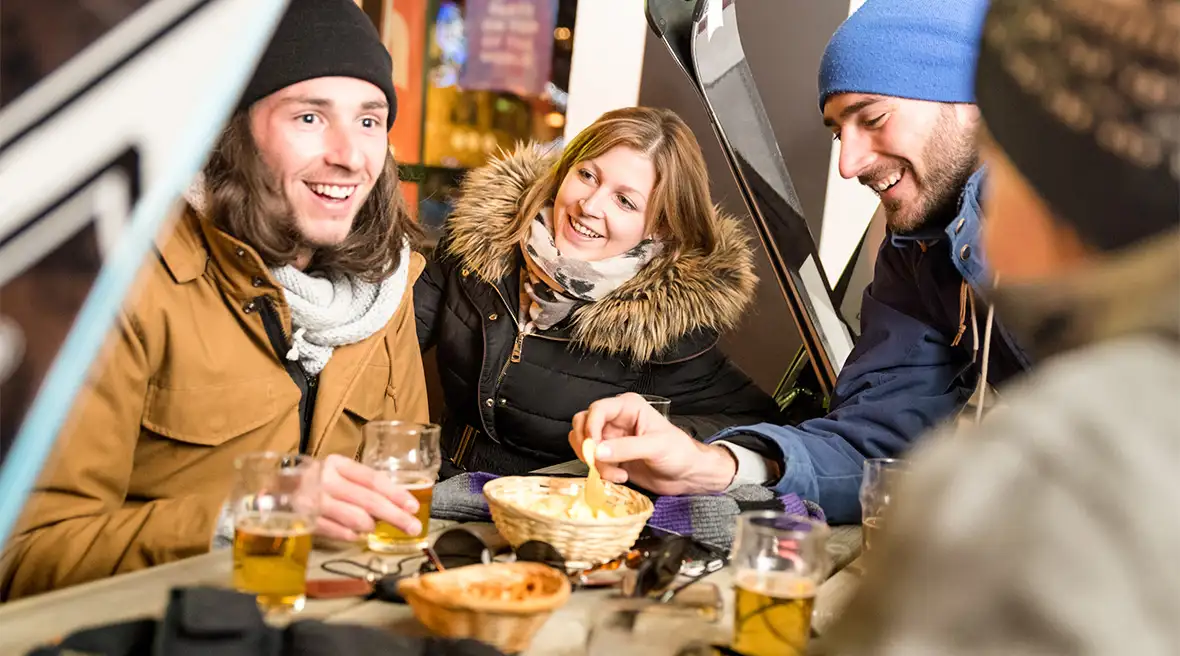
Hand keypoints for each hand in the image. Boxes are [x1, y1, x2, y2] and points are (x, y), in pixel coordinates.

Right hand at [315, 454, 422, 541]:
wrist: (273, 490)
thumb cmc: (314, 481)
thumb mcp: (336, 474)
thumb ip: (360, 485)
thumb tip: (392, 505)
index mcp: (338, 464)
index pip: (373, 479)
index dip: (396, 493)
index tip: (413, 506)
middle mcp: (326, 480)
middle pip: (369, 500)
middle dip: (395, 515)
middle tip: (413, 527)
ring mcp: (314, 501)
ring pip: (355, 517)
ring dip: (370, 526)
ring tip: (374, 527)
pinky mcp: (305, 520)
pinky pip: (336, 531)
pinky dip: (350, 535)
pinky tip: (356, 535)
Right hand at [569, 393, 737, 495]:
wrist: (688, 475)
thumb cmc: (679, 453)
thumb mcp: (656, 447)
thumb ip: (626, 448)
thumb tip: (597, 451)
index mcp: (628, 407)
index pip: (597, 409)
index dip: (590, 427)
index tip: (593, 448)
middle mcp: (616, 419)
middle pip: (583, 425)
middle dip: (588, 446)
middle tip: (599, 463)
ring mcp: (611, 438)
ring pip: (584, 445)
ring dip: (594, 463)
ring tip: (616, 474)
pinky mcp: (611, 456)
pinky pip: (592, 461)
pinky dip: (600, 472)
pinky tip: (620, 477)